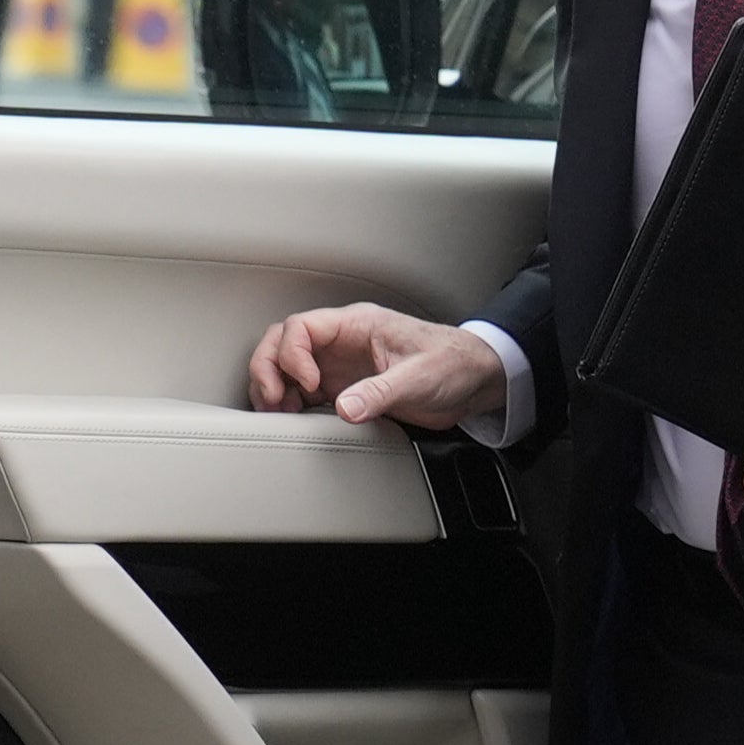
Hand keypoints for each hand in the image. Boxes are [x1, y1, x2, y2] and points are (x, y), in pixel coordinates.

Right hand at [247, 302, 505, 430]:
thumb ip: (381, 392)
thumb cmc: (454, 364)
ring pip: (286, 367)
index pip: (301, 327)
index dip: (292, 355)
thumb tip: (345, 408)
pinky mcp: (345, 387)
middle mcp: (343, 342)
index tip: (308, 385)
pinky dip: (289, 404)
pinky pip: (303, 392)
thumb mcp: (420, 377)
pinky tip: (294, 420)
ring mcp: (341, 364)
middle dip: (268, 369)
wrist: (475, 380)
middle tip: (275, 401)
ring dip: (273, 387)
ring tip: (280, 413)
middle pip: (282, 343)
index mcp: (358, 324)